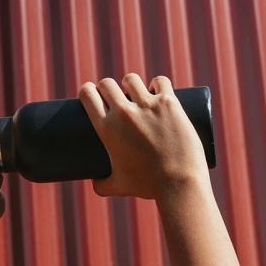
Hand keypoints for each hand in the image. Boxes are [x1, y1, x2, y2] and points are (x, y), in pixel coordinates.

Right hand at [78, 73, 208, 198]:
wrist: (178, 183)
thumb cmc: (147, 185)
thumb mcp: (118, 186)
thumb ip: (101, 185)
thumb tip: (95, 182)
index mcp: (107, 129)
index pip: (88, 95)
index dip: (87, 91)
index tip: (92, 94)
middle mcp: (124, 113)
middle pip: (107, 84)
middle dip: (107, 88)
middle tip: (114, 97)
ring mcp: (147, 105)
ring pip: (131, 79)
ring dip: (130, 84)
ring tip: (136, 92)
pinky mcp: (169, 103)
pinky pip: (160, 81)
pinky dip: (157, 84)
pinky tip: (157, 89)